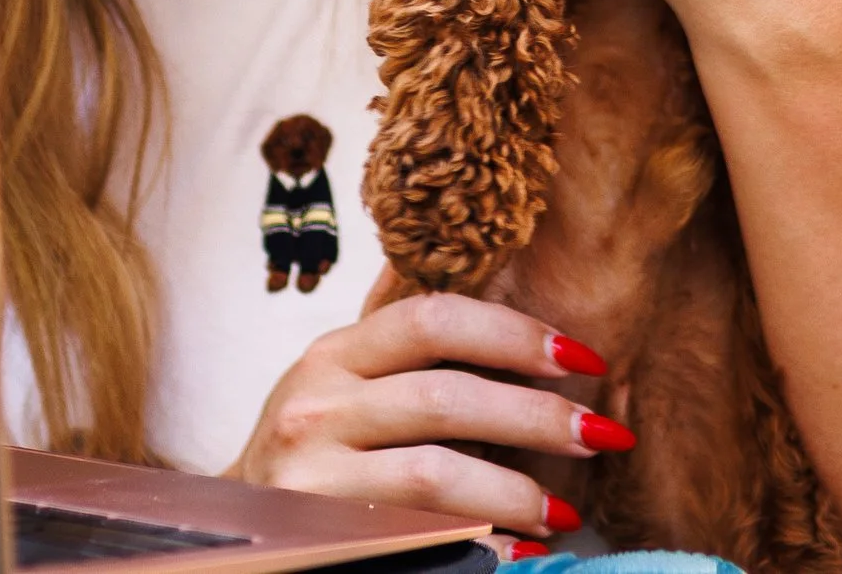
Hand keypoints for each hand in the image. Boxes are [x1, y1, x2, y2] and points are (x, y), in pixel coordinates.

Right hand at [227, 293, 628, 544]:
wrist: (236, 531)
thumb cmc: (317, 450)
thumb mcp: (346, 383)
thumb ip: (410, 347)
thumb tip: (516, 293)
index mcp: (335, 352)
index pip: (434, 319)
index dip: (516, 333)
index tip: (586, 358)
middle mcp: (315, 404)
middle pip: (446, 398)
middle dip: (537, 416)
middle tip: (605, 434)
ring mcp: (308, 474)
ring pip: (432, 474)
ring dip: (515, 492)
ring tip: (568, 512)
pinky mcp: (313, 531)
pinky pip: (411, 535)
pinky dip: (477, 545)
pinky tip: (519, 553)